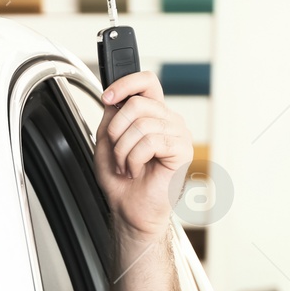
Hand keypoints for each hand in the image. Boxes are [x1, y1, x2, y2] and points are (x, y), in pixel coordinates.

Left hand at [94, 70, 192, 240]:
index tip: (107, 97)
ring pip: (141, 124)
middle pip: (137, 103)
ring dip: (123, 150)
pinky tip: (137, 170)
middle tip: (116, 153)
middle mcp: (167, 120)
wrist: (129, 208)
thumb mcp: (106, 142)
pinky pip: (151, 142)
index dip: (125, 84)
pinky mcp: (182, 150)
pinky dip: (134, 159)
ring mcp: (178, 134)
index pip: (146, 82)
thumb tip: (115, 98)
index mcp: (152, 115)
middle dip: (116, 131)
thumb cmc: (121, 180)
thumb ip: (111, 118)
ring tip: (126, 165)